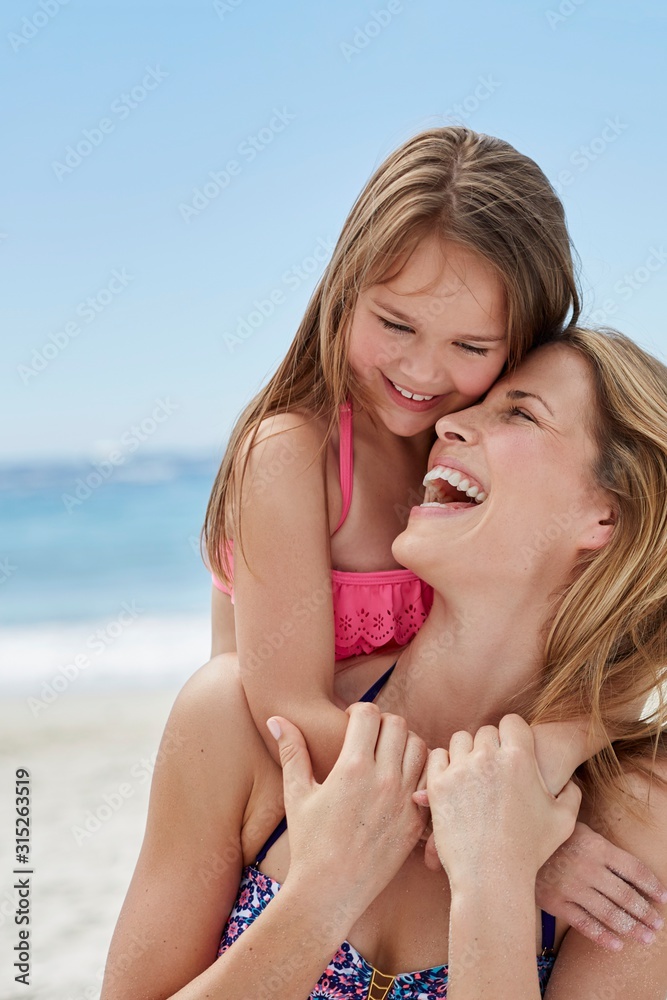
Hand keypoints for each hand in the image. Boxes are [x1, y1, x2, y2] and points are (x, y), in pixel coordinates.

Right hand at [268, 703, 427, 925]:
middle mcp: (383, 779)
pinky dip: (420, 773)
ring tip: (387, 756)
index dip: (358, 711)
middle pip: (397, 724)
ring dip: (404, 745)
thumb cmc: (308, 842)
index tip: (350, 722)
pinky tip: (401, 781)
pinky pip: (430, 780)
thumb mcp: (296, 794)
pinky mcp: (416, 820)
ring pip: (420, 747)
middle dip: (382, 724)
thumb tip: (277, 719)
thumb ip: (291, 751)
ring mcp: (404, 800)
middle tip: (370, 737)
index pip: (369, 713)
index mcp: (353, 767)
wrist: (329, 893)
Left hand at [417, 715, 580, 886]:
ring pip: (460, 740)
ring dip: (467, 752)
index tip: (511, 748)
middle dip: (490, 745)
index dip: (513, 733)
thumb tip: (570, 782)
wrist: (492, 877)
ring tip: (474, 774)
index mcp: (520, 758)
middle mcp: (488, 757)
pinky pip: (437, 756)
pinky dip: (445, 764)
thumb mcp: (564, 821)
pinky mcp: (438, 784)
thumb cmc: (530, 851)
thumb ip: (571, 794)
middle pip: (486, 731)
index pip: (512, 722)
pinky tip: (455, 780)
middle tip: (493, 768)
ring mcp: (461, 769)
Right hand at [536, 821, 666, 950]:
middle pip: (625, 895)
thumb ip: (600, 842)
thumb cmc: (550, 835)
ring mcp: (572, 887)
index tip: (663, 898)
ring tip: (646, 937)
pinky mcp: (556, 902)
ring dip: (632, 928)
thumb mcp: (574, 825)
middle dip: (646, 912)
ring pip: (609, 913)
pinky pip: (585, 924)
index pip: (633, 869)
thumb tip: (627, 861)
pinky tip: (617, 945)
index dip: (652, 885)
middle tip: (658, 924)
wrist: (512, 843)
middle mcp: (587, 868)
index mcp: (596, 846)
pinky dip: (603, 936)